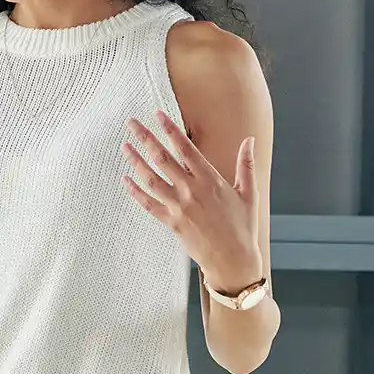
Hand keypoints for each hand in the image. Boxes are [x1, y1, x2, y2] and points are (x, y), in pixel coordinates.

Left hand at [123, 111, 261, 292]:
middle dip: (145, 138)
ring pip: (151, 179)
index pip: (185, 148)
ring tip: (124, 147)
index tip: (157, 114)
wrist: (232, 259)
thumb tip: (249, 140)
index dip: (170, 129)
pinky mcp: (171, 222)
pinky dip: (135, 192)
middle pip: (162, 158)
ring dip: (135, 161)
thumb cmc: (242, 226)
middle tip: (131, 123)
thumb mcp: (249, 193)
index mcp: (210, 179)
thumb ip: (246, 164)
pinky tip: (125, 180)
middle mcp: (192, 190)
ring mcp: (179, 207)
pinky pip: (148, 204)